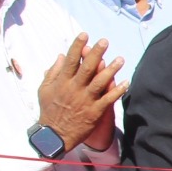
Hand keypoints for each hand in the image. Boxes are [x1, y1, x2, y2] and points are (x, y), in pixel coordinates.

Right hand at [37, 35, 126, 151]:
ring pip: (100, 82)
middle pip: (87, 68)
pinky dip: (117, 91)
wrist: (54, 135)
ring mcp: (85, 100)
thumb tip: (61, 55)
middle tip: (105, 41)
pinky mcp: (94, 111)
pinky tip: (126, 82)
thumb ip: (53, 72)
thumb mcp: (44, 90)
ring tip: (120, 59)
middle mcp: (74, 89)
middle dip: (96, 53)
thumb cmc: (48, 110)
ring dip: (111, 70)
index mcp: (62, 82)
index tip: (85, 35)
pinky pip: (108, 99)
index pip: (71, 61)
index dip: (77, 47)